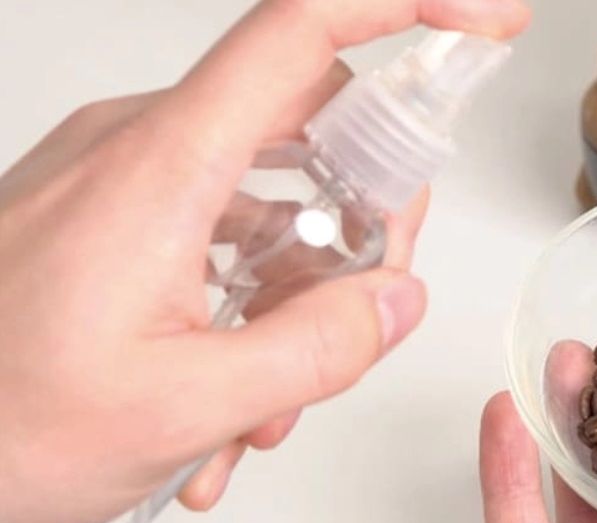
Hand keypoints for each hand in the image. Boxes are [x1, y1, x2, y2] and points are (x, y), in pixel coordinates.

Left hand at [0, 1, 528, 522]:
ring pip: (271, 197)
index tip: (482, 21)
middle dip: (367, 218)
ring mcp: (126, 183)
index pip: (303, 34)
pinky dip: (251, 303)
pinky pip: (221, 232)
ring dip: (300, 291)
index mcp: (162, 167)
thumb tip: (395, 298)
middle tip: (370, 305)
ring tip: (269, 401)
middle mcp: (143, 151)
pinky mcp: (114, 220)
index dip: (408, 6)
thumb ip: (312, 349)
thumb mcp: (179, 409)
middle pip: (312, 127)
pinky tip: (230, 400)